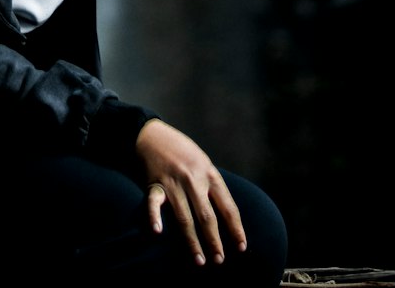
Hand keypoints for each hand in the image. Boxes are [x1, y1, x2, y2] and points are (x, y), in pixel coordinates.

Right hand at [136, 118, 246, 263]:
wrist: (152, 134)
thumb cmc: (181, 151)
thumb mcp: (203, 162)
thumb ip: (213, 185)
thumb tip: (227, 216)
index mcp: (210, 173)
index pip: (228, 206)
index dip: (236, 228)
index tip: (241, 247)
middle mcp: (193, 179)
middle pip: (207, 216)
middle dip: (215, 241)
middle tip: (219, 260)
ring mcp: (173, 182)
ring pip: (185, 218)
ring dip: (192, 242)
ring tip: (200, 261)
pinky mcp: (154, 184)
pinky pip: (154, 204)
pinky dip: (155, 218)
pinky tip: (158, 233)